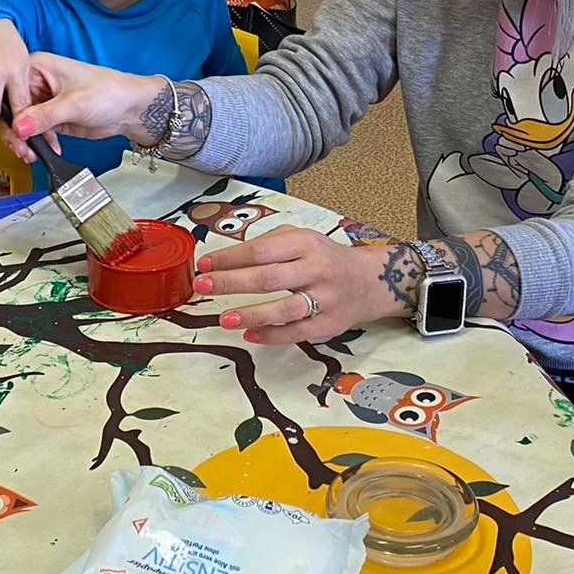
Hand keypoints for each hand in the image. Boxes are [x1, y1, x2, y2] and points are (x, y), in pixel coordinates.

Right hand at [2, 54, 161, 163]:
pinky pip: (35, 133)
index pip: (11, 89)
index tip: (13, 132)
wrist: (130, 109)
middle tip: (21, 148)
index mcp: (38, 67)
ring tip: (31, 154)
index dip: (8, 112)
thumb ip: (45, 116)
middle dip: (15, 132)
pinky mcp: (51, 119)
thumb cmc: (109, 91)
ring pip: (21, 124)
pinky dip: (38, 144)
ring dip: (25, 141)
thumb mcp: (75, 103)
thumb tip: (19, 127)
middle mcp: (37, 83)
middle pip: (12, 109)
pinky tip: (47, 151)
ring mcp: (44, 102)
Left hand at [195, 227, 410, 345]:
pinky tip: (250, 335)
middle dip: (231, 282)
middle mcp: (316, 269)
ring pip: (284, 308)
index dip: (230, 258)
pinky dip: (272, 335)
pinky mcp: (330, 323)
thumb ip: (270, 243)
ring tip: (224, 318)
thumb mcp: (302, 238)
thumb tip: (229, 256)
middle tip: (203, 287)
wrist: (370, 281)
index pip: (261, 250)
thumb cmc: (326, 258)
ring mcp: (325, 298)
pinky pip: (297, 332)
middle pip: (268, 278)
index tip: (206, 264)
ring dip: (251, 314)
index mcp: (305, 243)